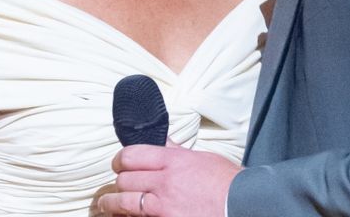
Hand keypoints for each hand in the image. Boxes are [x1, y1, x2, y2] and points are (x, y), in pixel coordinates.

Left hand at [96, 144, 240, 216]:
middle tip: (116, 185)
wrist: (245, 206)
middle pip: (124, 178)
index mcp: (174, 161)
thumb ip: (179, 153)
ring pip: (123, 202)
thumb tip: (164, 143)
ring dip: (110, 203)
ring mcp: (163, 206)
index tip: (118, 165)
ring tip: (105, 205)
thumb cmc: (230, 184)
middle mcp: (164, 182)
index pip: (132, 154)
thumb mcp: (204, 159)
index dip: (120, 160)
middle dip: (118, 182)